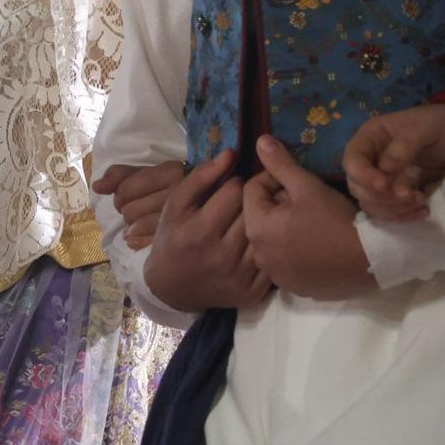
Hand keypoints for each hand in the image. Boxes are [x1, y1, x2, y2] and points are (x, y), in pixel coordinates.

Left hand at [92, 159, 188, 249]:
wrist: (212, 202)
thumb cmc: (177, 185)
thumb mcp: (153, 172)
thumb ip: (123, 175)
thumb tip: (97, 187)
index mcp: (171, 172)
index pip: (126, 189)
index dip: (121, 193)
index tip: (131, 194)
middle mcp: (178, 193)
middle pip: (129, 210)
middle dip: (127, 210)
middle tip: (139, 208)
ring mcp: (181, 218)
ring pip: (135, 227)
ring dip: (132, 226)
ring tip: (142, 221)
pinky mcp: (180, 237)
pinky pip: (145, 242)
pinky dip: (137, 240)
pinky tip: (141, 236)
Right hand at [141, 151, 271, 312]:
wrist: (172, 289)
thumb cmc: (173, 239)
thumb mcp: (176, 205)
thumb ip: (201, 177)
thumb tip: (231, 152)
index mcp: (201, 231)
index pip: (235, 191)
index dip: (234, 184)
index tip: (231, 189)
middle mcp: (223, 256)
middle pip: (254, 211)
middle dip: (254, 200)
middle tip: (251, 200)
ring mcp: (239, 276)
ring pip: (267, 234)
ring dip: (268, 221)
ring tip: (261, 216)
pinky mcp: (252, 292)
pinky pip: (272, 258)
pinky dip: (272, 246)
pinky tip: (265, 239)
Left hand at [244, 137, 376, 299]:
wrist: (367, 259)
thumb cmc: (334, 218)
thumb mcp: (308, 186)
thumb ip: (281, 163)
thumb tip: (260, 141)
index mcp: (257, 227)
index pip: (252, 190)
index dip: (274, 178)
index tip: (298, 179)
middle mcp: (259, 255)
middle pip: (261, 216)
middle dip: (278, 203)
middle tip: (307, 199)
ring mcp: (276, 275)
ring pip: (273, 240)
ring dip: (286, 227)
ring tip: (313, 220)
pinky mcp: (293, 286)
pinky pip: (286, 261)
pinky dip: (296, 250)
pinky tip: (318, 244)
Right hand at [343, 103, 444, 221]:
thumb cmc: (438, 125)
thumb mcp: (426, 127)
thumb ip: (406, 144)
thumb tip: (385, 169)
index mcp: (370, 137)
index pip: (352, 161)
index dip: (364, 176)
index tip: (385, 184)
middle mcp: (369, 160)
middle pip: (357, 187)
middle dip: (383, 197)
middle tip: (412, 195)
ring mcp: (380, 180)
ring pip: (371, 204)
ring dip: (395, 208)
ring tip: (421, 200)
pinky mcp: (393, 196)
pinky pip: (388, 213)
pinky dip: (404, 215)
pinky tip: (425, 210)